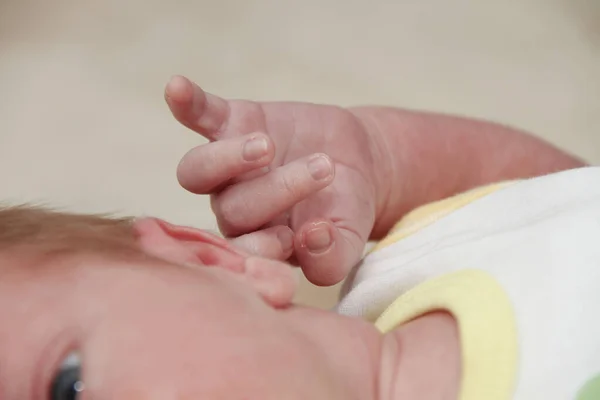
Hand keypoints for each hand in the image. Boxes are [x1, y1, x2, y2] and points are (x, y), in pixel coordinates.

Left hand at [165, 76, 385, 284]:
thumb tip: (313, 239)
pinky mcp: (230, 125)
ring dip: (227, 159)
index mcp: (259, 242)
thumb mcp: (350, 236)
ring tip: (266, 146)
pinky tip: (176, 87)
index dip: (260, 248)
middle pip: (232, 210)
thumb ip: (332, 256)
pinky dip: (188, 103)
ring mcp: (228, 168)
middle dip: (280, 189)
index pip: (244, 254)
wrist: (352, 161)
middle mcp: (234, 209)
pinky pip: (200, 116)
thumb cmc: (345, 207)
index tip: (292, 237)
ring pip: (198, 172)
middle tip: (324, 169)